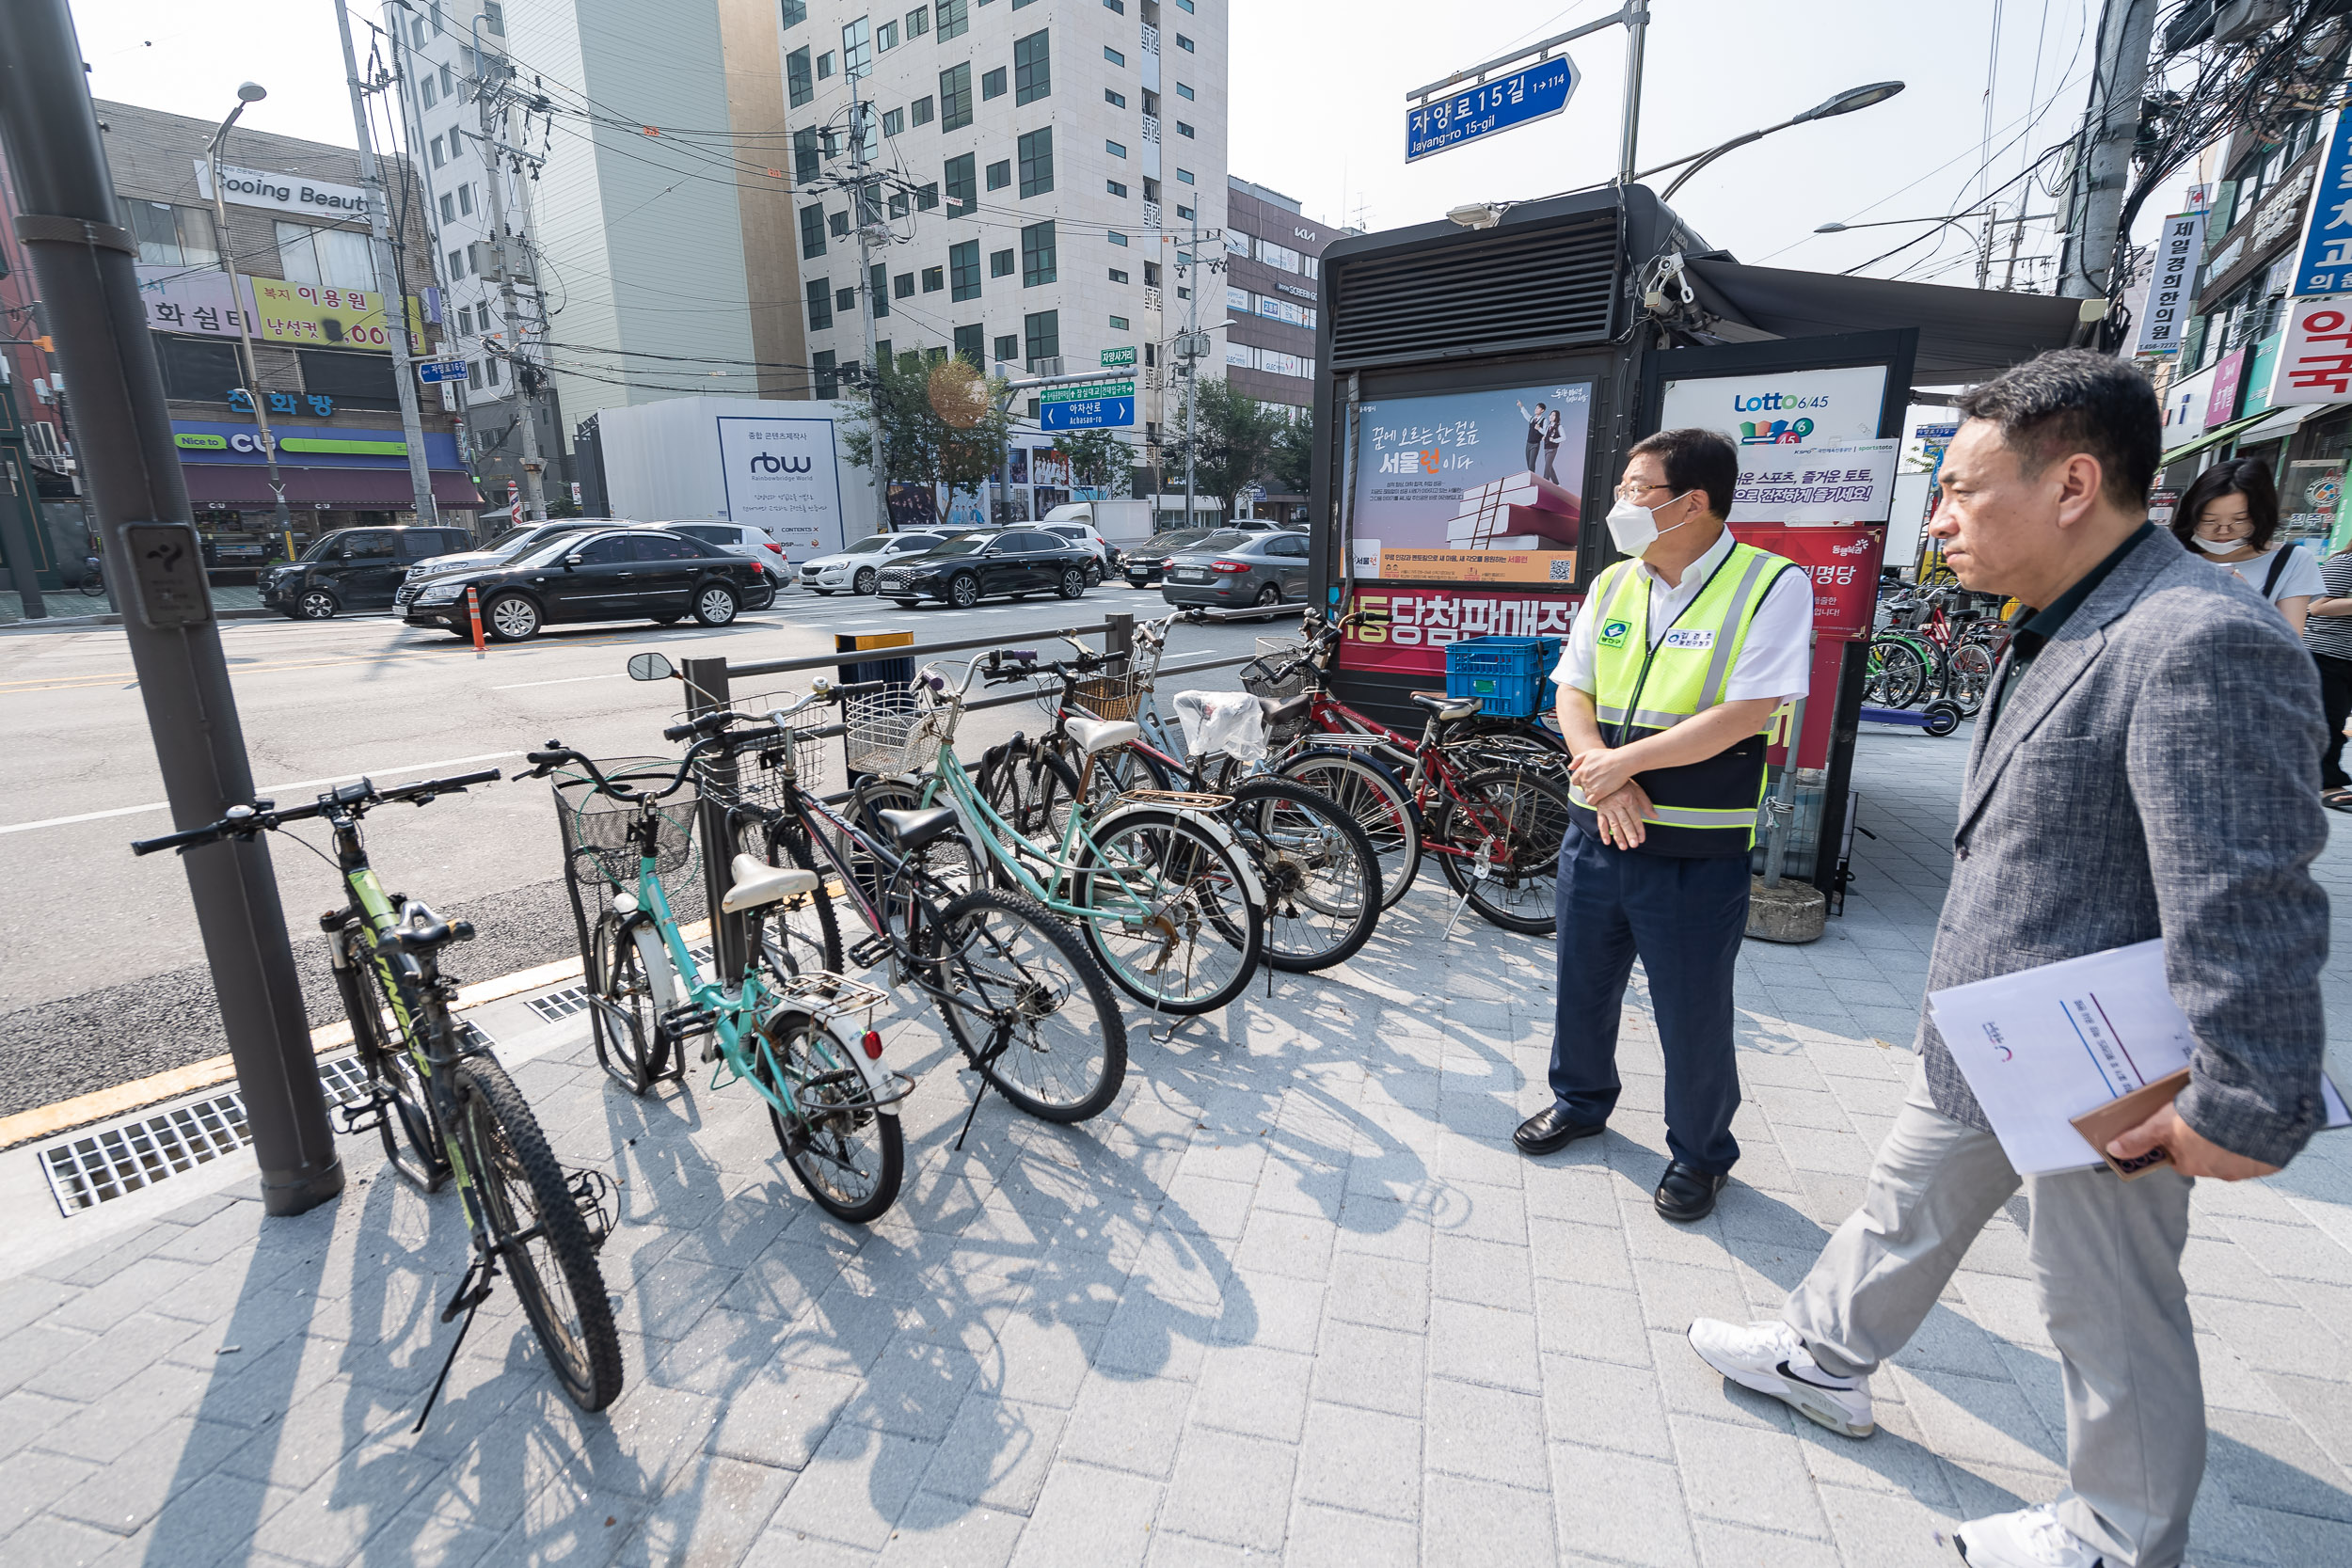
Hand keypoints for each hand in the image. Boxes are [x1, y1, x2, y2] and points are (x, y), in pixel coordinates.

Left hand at [1570, 743, 1643, 804]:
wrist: (1620, 761)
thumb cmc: (1608, 756)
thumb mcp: (1590, 753)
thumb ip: (1577, 760)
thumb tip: (1570, 767)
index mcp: (1581, 770)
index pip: (1574, 781)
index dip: (1580, 781)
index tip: (1587, 780)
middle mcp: (1584, 779)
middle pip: (1581, 788)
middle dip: (1587, 787)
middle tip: (1597, 783)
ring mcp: (1591, 787)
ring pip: (1586, 795)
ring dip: (1592, 794)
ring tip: (1601, 789)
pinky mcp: (1599, 793)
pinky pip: (1591, 802)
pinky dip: (1594, 801)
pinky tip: (1600, 797)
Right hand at [1590, 779, 1652, 849]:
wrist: (1605, 775)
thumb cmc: (1623, 783)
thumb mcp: (1637, 790)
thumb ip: (1646, 804)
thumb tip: (1655, 816)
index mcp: (1628, 799)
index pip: (1635, 817)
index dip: (1639, 829)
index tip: (1642, 839)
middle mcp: (1617, 804)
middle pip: (1625, 822)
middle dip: (1630, 834)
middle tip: (1634, 845)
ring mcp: (1607, 808)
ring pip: (1613, 824)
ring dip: (1618, 837)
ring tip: (1623, 847)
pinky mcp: (1600, 810)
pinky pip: (1601, 822)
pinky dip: (1603, 833)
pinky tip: (1607, 842)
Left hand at [2107, 1101, 2280, 1180]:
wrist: (2249, 1109)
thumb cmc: (2203, 1117)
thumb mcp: (2161, 1124)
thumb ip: (2139, 1139)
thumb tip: (2113, 1151)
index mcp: (2193, 1165)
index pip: (2180, 1157)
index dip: (2180, 1140)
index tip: (2183, 1126)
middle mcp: (2221, 1172)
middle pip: (2209, 1157)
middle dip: (2208, 1141)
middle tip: (2210, 1117)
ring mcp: (2248, 1168)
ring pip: (2238, 1155)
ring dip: (2235, 1141)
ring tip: (2235, 1117)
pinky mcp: (2271, 1160)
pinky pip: (2264, 1152)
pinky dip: (2260, 1140)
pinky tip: (2257, 1123)